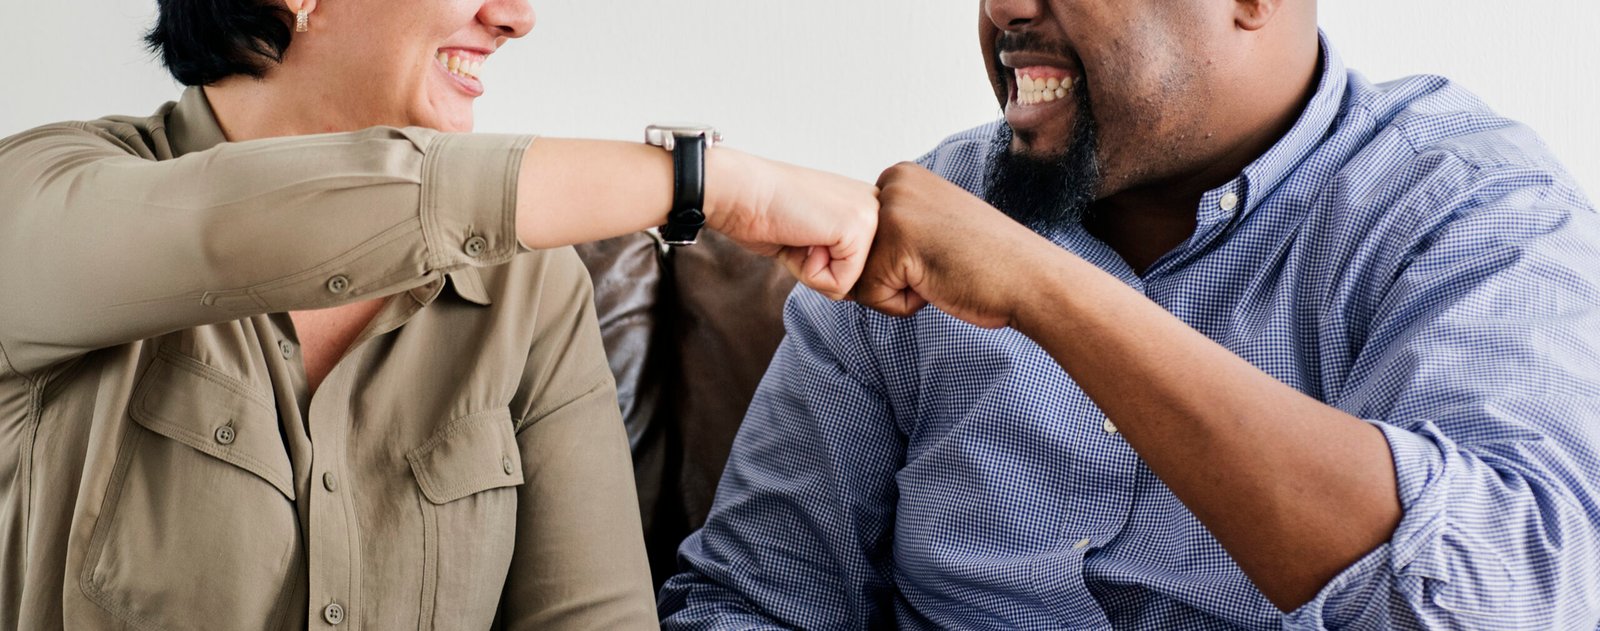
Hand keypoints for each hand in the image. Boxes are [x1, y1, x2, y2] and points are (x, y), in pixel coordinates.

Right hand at [704, 149, 878, 299]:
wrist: (740, 191)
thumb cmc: (766, 212)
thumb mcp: (814, 235)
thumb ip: (839, 255)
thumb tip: (851, 291)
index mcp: (865, 204)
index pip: (858, 265)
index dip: (821, 263)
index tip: (800, 232)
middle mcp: (875, 205)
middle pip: (857, 276)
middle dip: (820, 269)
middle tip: (797, 234)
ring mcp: (871, 215)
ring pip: (850, 283)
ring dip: (813, 270)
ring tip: (798, 234)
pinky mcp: (858, 228)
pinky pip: (839, 284)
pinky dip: (809, 273)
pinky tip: (799, 238)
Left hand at [852, 162, 1056, 327]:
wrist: (1030, 279)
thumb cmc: (986, 261)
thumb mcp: (930, 225)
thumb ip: (892, 227)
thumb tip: (845, 255)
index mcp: (901, 175)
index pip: (861, 237)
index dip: (897, 260)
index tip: (939, 250)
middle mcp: (893, 182)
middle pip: (856, 255)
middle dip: (892, 275)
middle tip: (941, 263)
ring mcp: (893, 210)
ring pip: (859, 276)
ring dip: (898, 290)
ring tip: (940, 272)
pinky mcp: (894, 244)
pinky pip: (870, 296)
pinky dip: (902, 305)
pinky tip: (938, 283)